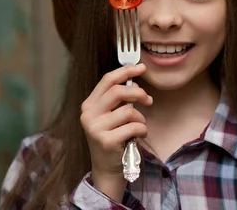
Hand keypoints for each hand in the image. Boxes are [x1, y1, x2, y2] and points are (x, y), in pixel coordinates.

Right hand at [80, 64, 151, 198]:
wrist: (107, 168)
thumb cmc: (113, 138)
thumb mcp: (110, 116)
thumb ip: (118, 100)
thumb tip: (135, 82)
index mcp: (89, 104)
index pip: (107, 80)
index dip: (126, 71)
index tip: (141, 67)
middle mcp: (89, 114)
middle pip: (118, 92)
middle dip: (138, 93)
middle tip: (148, 100)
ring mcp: (95, 128)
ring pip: (128, 111)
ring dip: (141, 119)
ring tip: (139, 127)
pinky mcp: (106, 141)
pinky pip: (134, 127)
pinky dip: (142, 130)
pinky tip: (138, 136)